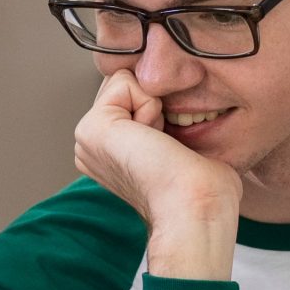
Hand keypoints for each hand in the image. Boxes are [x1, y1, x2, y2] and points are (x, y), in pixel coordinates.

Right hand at [72, 70, 242, 280]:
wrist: (195, 209)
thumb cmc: (202, 188)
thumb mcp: (182, 145)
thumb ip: (167, 120)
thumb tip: (176, 95)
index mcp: (110, 153)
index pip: (132, 95)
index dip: (161, 106)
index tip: (171, 145)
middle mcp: (92, 147)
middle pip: (126, 84)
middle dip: (153, 102)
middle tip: (165, 145)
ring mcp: (87, 140)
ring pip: (125, 80)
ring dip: (153, 105)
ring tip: (160, 145)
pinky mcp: (91, 129)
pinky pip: (124, 81)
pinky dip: (149, 105)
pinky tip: (153, 139)